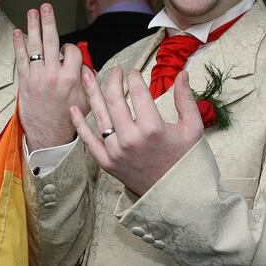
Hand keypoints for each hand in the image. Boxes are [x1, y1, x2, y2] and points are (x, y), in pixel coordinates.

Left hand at [14, 3, 88, 151]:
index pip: (71, 50)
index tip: (68, 53)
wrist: (50, 135)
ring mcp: (37, 77)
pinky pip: (21, 58)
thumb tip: (85, 64)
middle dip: (49, 21)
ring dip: (33, 26)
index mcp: (71, 77)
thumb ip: (87, 79)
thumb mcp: (87, 99)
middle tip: (46, 6)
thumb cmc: (69, 118)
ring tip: (32, 11)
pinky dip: (19, 45)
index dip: (70, 49)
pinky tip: (18, 32)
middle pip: (51, 40)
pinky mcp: (25, 81)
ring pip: (35, 46)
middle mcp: (53, 74)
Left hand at [70, 67, 202, 195]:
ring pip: (100, 115)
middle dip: (113, 80)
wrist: (174, 194)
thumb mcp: (193, 128)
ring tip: (87, 75)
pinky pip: (89, 140)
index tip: (134, 72)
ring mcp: (116, 152)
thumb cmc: (185, 159)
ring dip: (92, 92)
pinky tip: (73, 108)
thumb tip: (182, 73)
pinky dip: (79, 124)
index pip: (137, 92)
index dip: (134, 77)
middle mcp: (131, 139)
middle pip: (115, 100)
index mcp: (153, 128)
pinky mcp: (107, 163)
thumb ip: (186, 99)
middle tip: (115, 70)